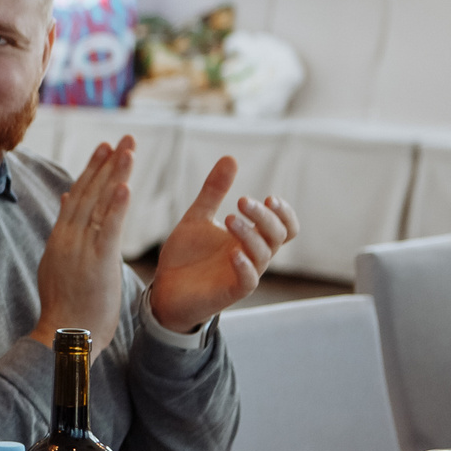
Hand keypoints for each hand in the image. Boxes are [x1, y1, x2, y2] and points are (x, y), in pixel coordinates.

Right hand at [30, 138, 133, 347]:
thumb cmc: (67, 307)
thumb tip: (67, 201)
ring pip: (99, 205)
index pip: (76, 197)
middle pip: (88, 193)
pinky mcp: (97, 263)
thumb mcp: (59, 265)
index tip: (104, 149)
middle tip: (122, 139)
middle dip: (105, 164)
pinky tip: (125, 186)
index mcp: (59, 239)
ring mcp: (81, 249)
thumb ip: (65, 233)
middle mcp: (68, 239)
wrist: (65, 335)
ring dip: (114, 175)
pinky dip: (116, 207)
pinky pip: (108, 229)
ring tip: (128, 150)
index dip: (91, 171)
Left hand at [148, 157, 296, 332]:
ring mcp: (244, 274)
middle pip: (278, 236)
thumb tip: (230, 157)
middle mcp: (253, 256)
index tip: (269, 198)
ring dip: (250, 234)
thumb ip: (213, 191)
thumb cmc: (186, 256)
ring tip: (229, 219)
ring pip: (264, 254)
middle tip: (242, 201)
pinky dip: (244, 266)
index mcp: (250, 239)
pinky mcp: (231, 292)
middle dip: (264, 217)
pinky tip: (233, 253)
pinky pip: (248, 280)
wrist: (164, 290)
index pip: (285, 227)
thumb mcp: (197, 217)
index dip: (284, 213)